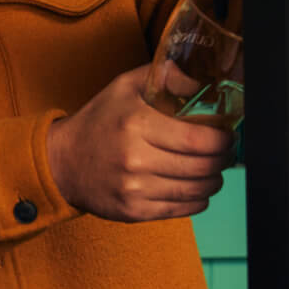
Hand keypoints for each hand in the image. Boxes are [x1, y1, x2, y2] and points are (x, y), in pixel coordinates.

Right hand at [46, 66, 233, 221]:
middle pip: (203, 167)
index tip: (227, 136)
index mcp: (136, 124)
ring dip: (213, 181)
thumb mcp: (125, 87)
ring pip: (197, 191)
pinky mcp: (133, 211)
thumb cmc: (98, 121)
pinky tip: (193, 187)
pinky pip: (183, 210)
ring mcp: (135, 189)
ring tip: (210, 170)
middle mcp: (135, 159)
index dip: (223, 140)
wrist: (62, 161)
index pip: (199, 139)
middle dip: (223, 160)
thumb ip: (165, 77)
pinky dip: (197, 199)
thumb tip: (204, 83)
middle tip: (223, 153)